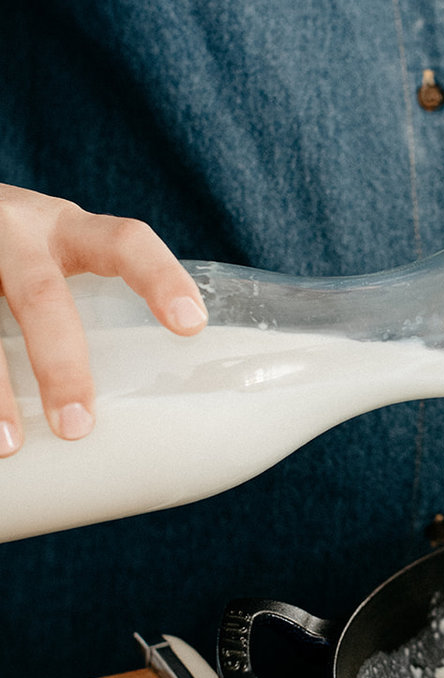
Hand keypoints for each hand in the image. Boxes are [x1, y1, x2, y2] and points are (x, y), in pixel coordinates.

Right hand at [0, 184, 206, 454]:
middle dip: (61, 362)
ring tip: (8, 447)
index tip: (191, 325)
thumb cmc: (10, 255)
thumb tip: (137, 423)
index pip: (125, 241)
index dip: (160, 277)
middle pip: (43, 295)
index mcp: (66, 229)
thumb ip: (80, 309)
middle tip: (78, 427)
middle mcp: (15, 232)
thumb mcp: (49, 258)